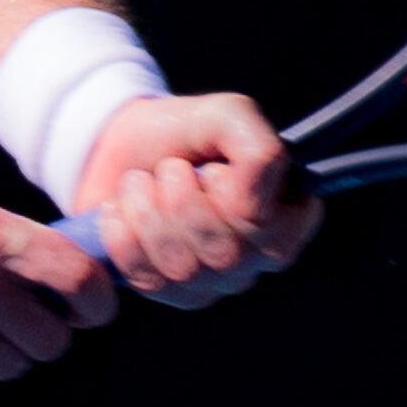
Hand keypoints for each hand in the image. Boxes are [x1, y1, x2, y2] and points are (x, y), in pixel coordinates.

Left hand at [70, 93, 320, 307]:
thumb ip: (259, 149)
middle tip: (169, 168)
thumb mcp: (229, 116)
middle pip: (227, 254)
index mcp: (287, 215)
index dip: (235, 196)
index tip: (213, 168)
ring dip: (149, 212)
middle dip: (183, 201)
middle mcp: (257, 256)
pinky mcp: (168, 291)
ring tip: (140, 182)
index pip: (275, 231)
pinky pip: (146, 279)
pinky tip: (120, 209)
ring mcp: (214, 281)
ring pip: (184, 269)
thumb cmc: (185, 130)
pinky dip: (123, 233)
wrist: (119, 140)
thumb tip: (250, 209)